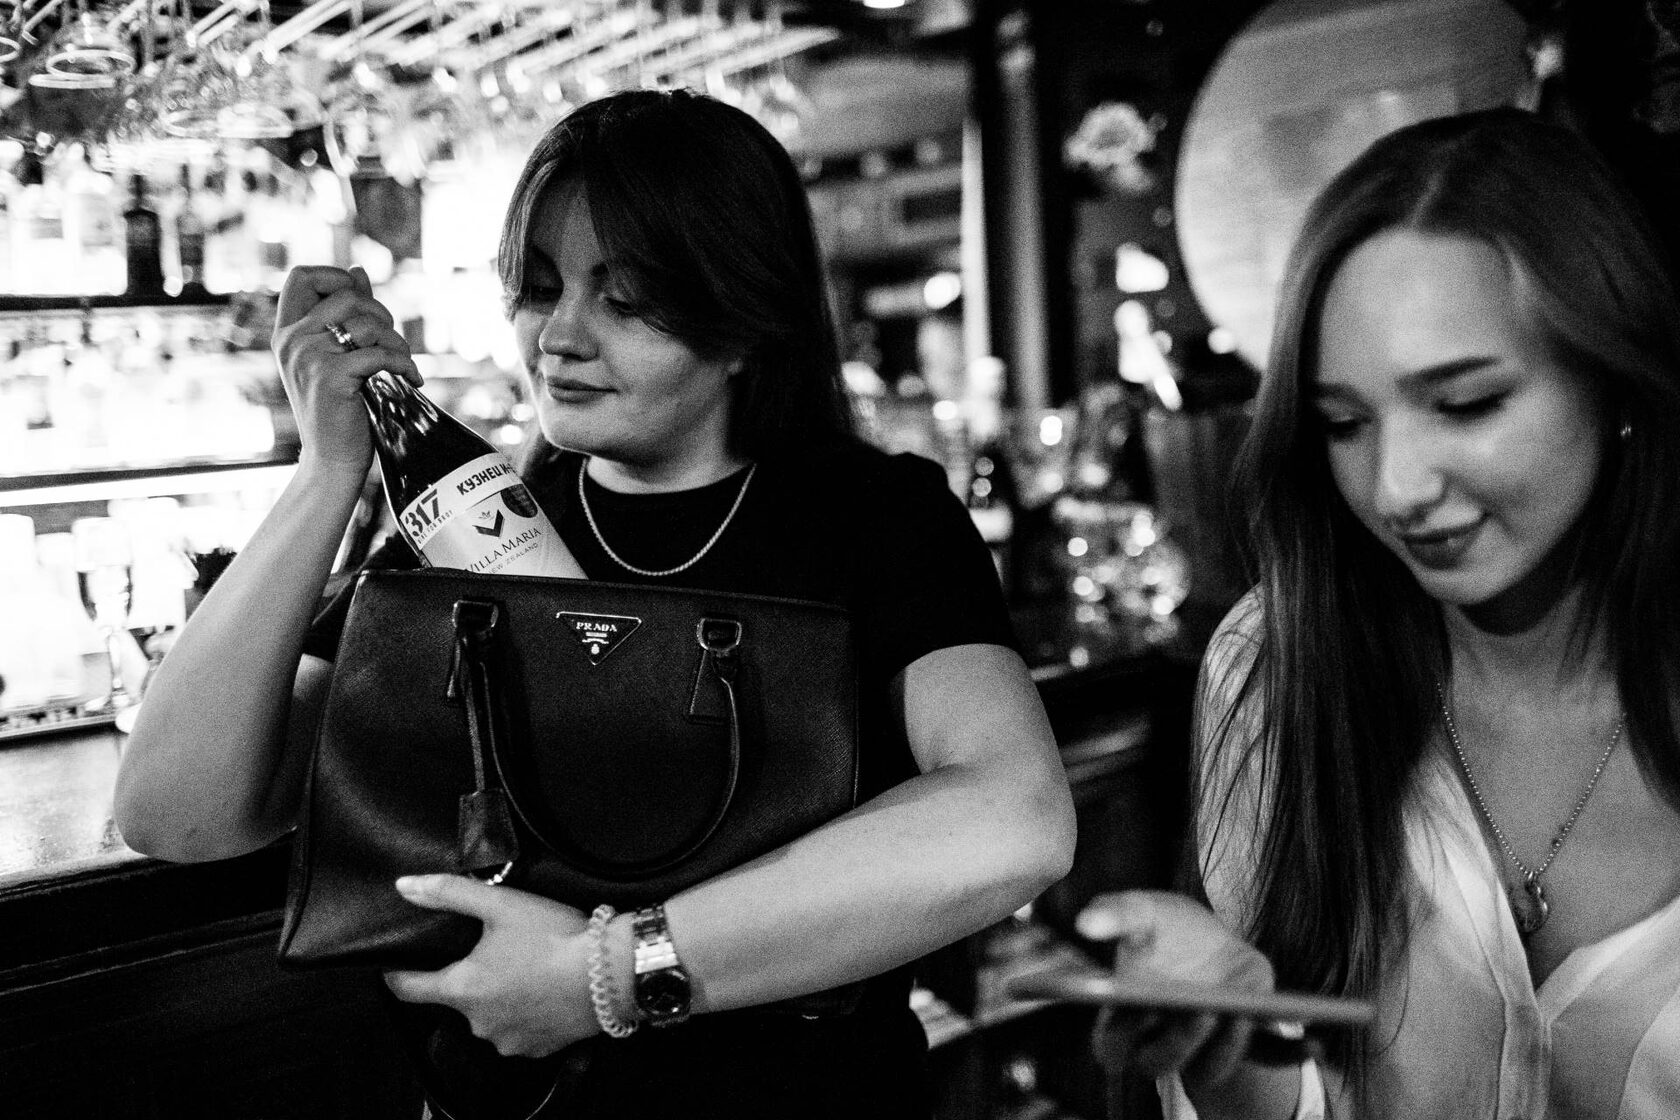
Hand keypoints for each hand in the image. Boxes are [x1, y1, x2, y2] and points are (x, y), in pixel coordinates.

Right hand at [272, 265, 422, 472]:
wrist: (331, 460)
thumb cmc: (339, 409)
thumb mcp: (336, 357)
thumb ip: (345, 314)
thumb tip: (358, 271)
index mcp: (287, 332)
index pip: (301, 276)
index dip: (337, 277)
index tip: (362, 302)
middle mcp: (291, 340)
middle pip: (347, 295)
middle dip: (381, 314)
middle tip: (392, 343)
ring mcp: (308, 357)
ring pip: (367, 324)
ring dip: (397, 342)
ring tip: (404, 366)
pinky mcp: (331, 377)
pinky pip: (380, 354)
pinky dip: (405, 365)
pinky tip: (413, 380)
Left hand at [383, 875, 598, 1057]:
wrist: (608, 974)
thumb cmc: (553, 938)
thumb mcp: (501, 904)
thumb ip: (449, 893)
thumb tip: (405, 886)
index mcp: (462, 988)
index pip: (409, 988)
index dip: (398, 974)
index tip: (397, 966)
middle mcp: (477, 1022)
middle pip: (457, 998)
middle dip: (470, 977)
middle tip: (496, 952)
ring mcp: (507, 1040)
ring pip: (490, 1016)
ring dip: (499, 997)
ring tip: (526, 971)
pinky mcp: (535, 1049)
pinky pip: (518, 1031)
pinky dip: (525, 1014)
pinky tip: (543, 992)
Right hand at [1080, 890, 1276, 1087]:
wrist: (1210, 940)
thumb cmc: (1167, 929)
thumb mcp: (1142, 911)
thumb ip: (1115, 914)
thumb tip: (1085, 921)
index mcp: (1123, 1017)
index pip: (1109, 1046)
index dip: (1120, 1038)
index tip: (1138, 1007)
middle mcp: (1158, 1043)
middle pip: (1158, 1063)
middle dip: (1180, 1040)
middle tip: (1201, 1010)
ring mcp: (1203, 1050)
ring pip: (1208, 1070)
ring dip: (1226, 1048)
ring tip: (1244, 1014)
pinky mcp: (1245, 1046)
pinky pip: (1267, 1061)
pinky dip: (1290, 1056)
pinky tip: (1309, 1040)